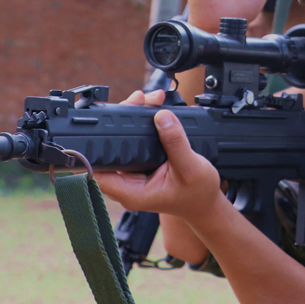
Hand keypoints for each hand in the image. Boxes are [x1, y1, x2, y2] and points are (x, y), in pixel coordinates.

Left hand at [94, 108, 223, 223]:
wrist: (207, 203)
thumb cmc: (199, 194)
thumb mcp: (191, 168)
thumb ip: (175, 143)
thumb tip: (162, 117)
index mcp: (132, 192)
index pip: (99, 170)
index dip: (97, 147)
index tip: (108, 122)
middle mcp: (127, 184)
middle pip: (110, 150)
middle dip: (121, 122)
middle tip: (138, 100)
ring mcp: (133, 175)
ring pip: (122, 144)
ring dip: (133, 121)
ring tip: (149, 101)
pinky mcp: (141, 166)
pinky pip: (134, 143)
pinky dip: (142, 126)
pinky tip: (152, 110)